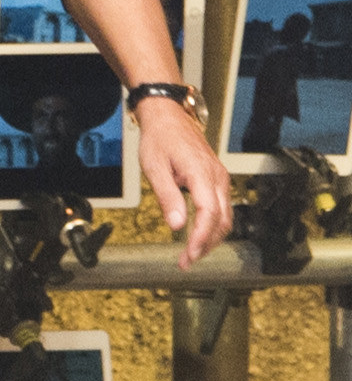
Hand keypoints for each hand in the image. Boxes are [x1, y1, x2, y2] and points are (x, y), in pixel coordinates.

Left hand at [136, 100, 231, 267]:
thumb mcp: (154, 167)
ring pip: (225, 217)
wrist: (169, 118)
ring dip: (211, 239)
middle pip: (221, 220)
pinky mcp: (217, 180)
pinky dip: (213, 226)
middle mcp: (217, 177)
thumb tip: (176, 225)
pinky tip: (199, 236)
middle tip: (186, 261)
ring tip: (191, 254)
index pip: (209, 213)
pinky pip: (222, 209)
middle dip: (206, 245)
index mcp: (201, 173)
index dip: (201, 238)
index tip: (189, 255)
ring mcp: (220, 179)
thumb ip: (166, 196)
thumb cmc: (160, 139)